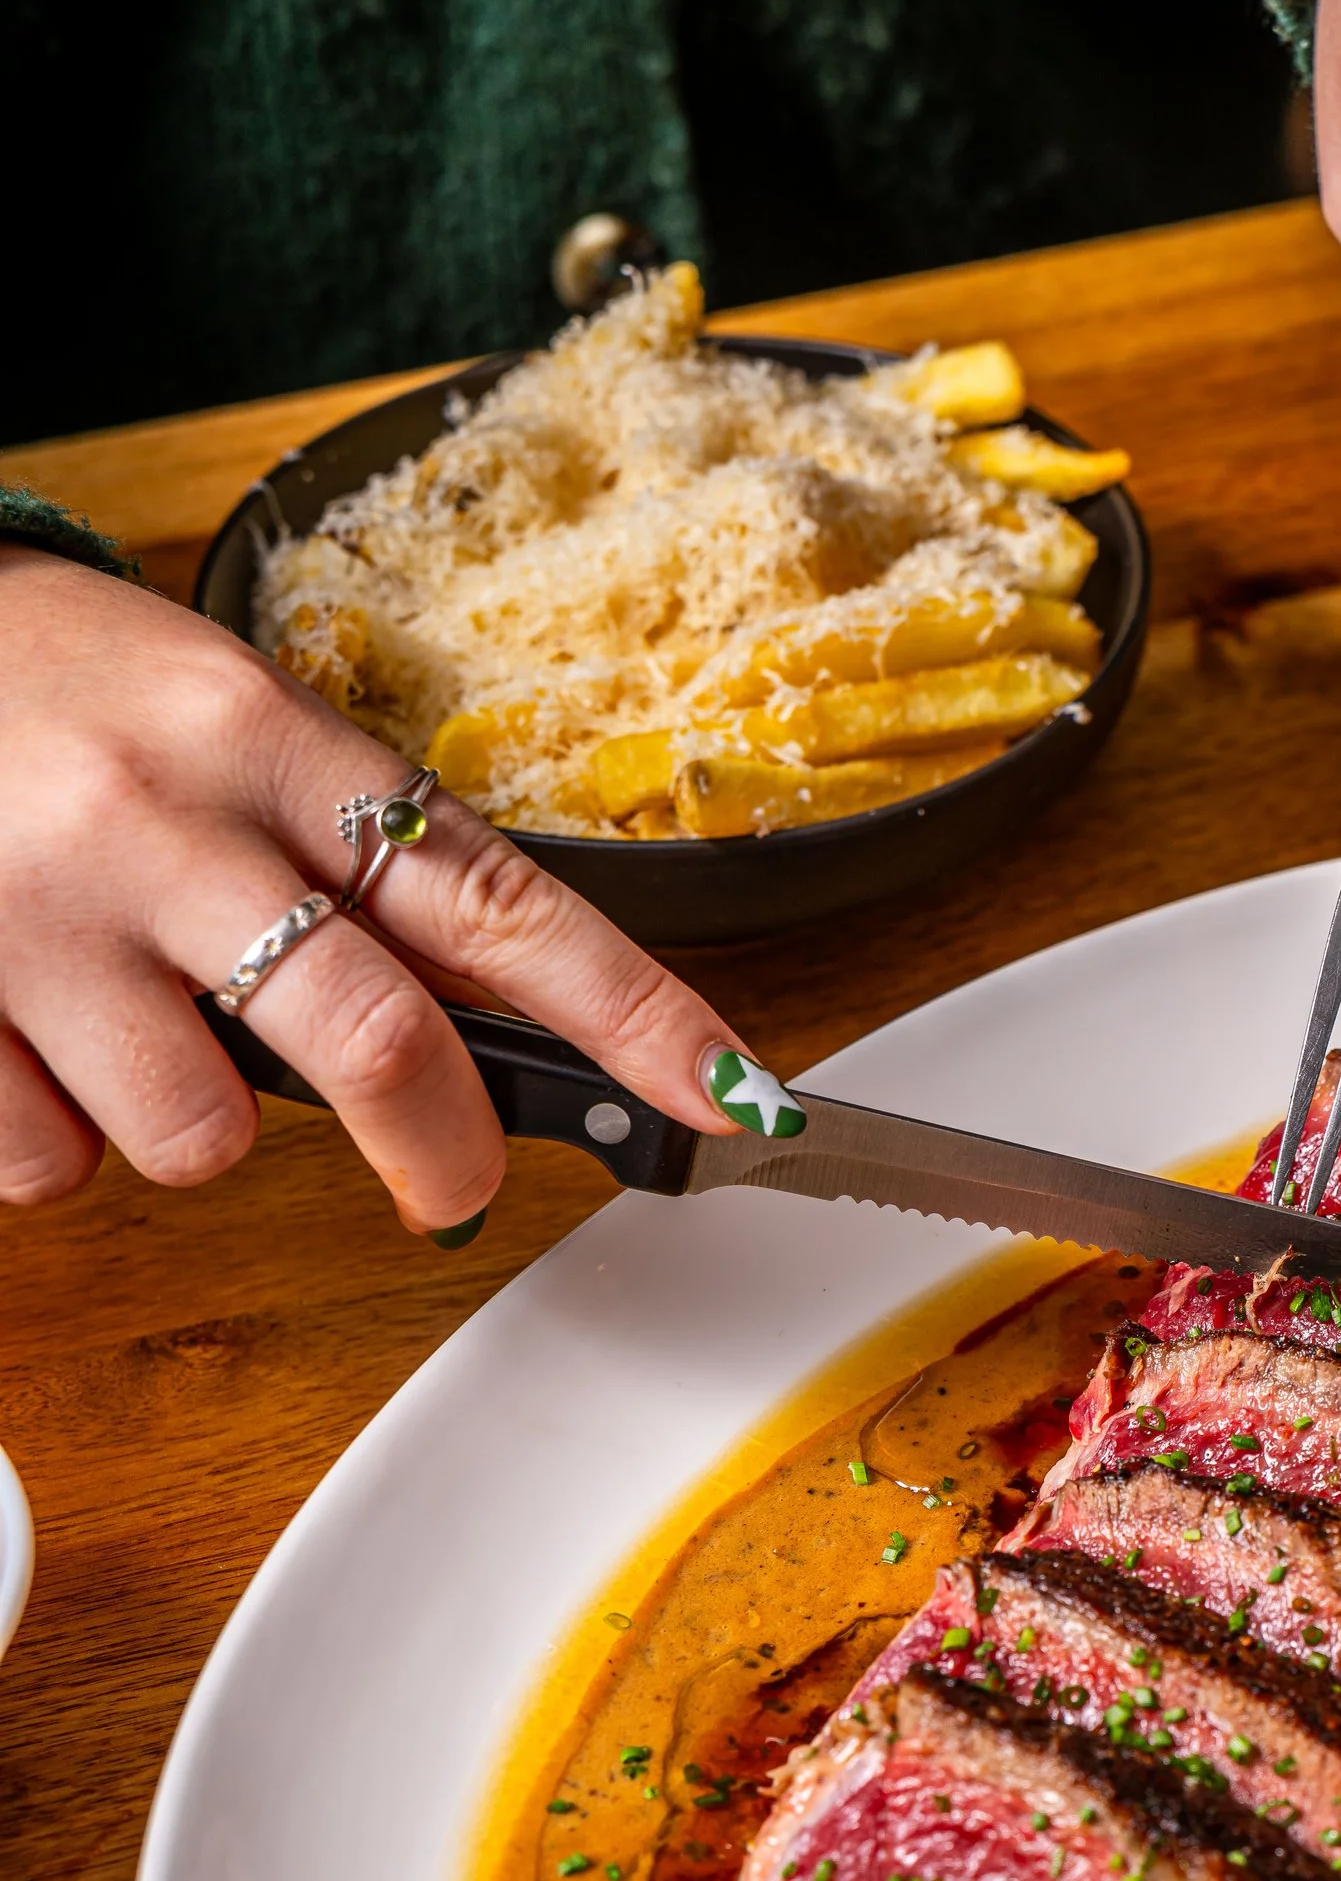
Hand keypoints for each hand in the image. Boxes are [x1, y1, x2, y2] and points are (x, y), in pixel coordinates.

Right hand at [0, 550, 744, 1232]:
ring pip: (203, 1137)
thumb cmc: (68, 696)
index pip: (499, 899)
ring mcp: (46, 919)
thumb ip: (362, 861)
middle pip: (380, 1046)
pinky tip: (32, 1035)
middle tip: (448, 1183)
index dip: (636, 1015)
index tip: (732, 1100)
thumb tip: (504, 1013)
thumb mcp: (238, 729)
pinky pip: (52, 1165)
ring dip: (200, 1127)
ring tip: (139, 1029)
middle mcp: (169, 824)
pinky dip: (60, 1136)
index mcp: (274, 743)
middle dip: (444, 1153)